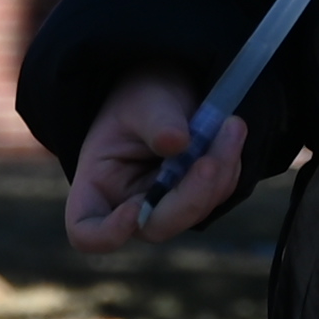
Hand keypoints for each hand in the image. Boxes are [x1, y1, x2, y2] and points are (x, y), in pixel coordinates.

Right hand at [60, 67, 245, 252]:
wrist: (168, 85)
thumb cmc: (142, 96)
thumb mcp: (143, 100)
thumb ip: (157, 120)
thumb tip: (178, 142)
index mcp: (97, 186)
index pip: (87, 231)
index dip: (108, 233)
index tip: (133, 209)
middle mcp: (127, 205)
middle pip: (157, 226)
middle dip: (190, 196)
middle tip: (210, 159)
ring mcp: (164, 206)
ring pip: (195, 211)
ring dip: (219, 174)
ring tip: (231, 125)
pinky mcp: (194, 198)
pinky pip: (217, 194)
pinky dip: (228, 167)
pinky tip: (229, 133)